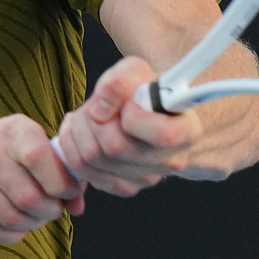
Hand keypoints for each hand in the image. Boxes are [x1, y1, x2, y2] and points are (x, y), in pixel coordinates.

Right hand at [0, 115, 85, 243]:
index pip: (41, 159)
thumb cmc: (2, 152)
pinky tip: (15, 226)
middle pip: (29, 198)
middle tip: (51, 210)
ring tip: (33, 217)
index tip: (68, 193)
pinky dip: (12, 234)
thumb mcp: (31, 147)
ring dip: (31, 224)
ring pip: (12, 218)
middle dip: (49, 211)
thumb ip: (61, 173)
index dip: (62, 184)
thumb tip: (78, 207)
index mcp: (13, 130)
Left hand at [55, 56, 208, 196]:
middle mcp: (170, 161)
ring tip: (87, 116)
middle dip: (93, 119)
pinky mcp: (122, 187)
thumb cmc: (141, 90)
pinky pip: (82, 170)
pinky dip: (72, 146)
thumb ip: (120, 81)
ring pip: (92, 158)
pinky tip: (82, 132)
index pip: (162, 135)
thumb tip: (99, 111)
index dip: (134, 117)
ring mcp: (146, 179)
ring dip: (79, 130)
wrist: (138, 109)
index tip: (128, 104)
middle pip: (115, 147)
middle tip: (95, 106)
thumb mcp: (135, 71)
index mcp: (186, 132)